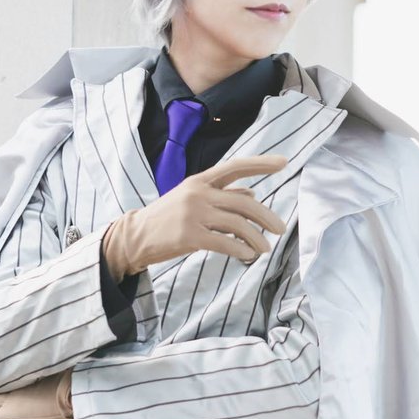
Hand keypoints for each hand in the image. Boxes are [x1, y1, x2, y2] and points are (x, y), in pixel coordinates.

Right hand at [102, 154, 288, 278]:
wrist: (135, 236)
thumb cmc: (167, 217)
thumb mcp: (192, 198)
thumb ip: (222, 195)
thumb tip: (251, 191)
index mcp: (200, 180)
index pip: (235, 167)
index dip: (260, 164)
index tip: (283, 163)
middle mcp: (198, 193)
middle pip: (244, 202)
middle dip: (266, 216)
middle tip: (280, 229)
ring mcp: (193, 214)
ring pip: (238, 224)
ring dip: (256, 238)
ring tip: (265, 248)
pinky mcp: (189, 236)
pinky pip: (224, 242)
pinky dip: (241, 250)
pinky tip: (247, 255)